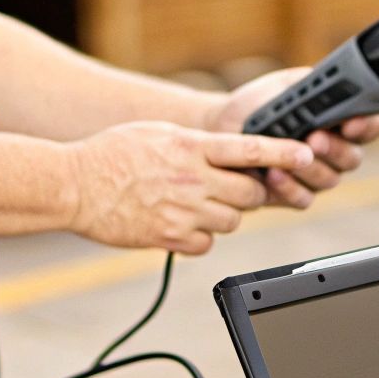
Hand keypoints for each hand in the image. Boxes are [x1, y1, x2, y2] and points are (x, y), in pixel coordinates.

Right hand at [66, 121, 312, 253]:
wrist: (71, 185)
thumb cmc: (110, 154)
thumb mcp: (155, 133)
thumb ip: (194, 143)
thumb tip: (225, 154)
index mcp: (189, 146)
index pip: (248, 149)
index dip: (282, 154)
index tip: (307, 155)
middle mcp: (191, 179)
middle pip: (249, 195)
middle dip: (248, 194)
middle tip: (232, 190)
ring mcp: (182, 211)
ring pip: (232, 222)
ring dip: (223, 216)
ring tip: (196, 205)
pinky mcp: (170, 238)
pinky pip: (207, 244)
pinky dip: (200, 238)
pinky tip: (180, 225)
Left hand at [208, 67, 378, 208]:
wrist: (223, 127)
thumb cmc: (258, 104)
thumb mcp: (284, 85)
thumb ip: (309, 84)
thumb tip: (330, 83)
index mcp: (339, 123)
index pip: (368, 127)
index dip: (367, 126)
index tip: (353, 122)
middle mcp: (334, 152)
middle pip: (352, 158)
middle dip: (335, 149)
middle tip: (317, 138)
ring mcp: (316, 176)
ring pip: (329, 179)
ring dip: (311, 168)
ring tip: (291, 156)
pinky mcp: (295, 195)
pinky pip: (304, 199)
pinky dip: (290, 188)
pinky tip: (274, 174)